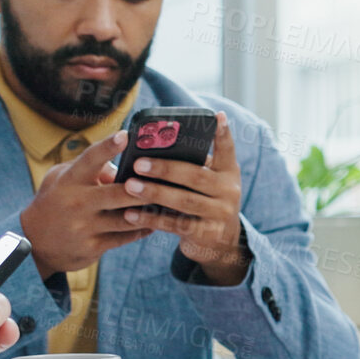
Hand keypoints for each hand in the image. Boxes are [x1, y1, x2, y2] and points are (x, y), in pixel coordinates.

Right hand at [20, 131, 153, 277]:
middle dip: (144, 188)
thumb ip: (90, 168)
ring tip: (173, 201)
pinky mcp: (93, 247)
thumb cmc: (56, 200)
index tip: (127, 135)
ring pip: (127, 218)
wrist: (34, 243)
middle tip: (167, 179)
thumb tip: (124, 166)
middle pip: (119, 193)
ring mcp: (85, 227)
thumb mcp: (62, 178)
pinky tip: (158, 221)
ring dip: (151, 210)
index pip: (90, 159)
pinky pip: (126, 237)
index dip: (108, 147)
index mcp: (70, 180)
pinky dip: (144, 228)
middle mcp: (77, 203)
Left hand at [121, 113, 249, 285]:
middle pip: (196, 176)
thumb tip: (151, 150)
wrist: (221, 242)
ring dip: (154, 193)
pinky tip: (130, 214)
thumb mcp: (207, 182)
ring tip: (130, 186)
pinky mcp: (207, 234)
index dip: (222, 133)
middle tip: (138, 163)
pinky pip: (175, 225)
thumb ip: (190, 166)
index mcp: (228, 172)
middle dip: (165, 169)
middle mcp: (229, 191)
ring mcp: (220, 214)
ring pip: (184, 201)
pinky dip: (151, 219)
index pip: (227, 148)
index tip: (216, 116)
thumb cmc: (204, 201)